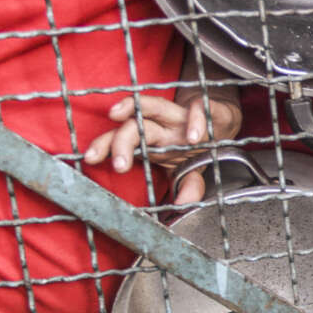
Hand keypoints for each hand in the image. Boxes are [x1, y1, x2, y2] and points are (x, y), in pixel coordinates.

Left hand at [84, 87, 240, 204]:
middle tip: (119, 165)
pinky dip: (197, 122)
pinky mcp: (205, 109)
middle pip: (133, 127)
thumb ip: (186, 187)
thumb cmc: (197, 145)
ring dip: (140, 108)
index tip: (89, 158)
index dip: (103, 146)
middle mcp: (162, 125)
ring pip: (156, 106)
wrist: (222, 121)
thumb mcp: (189, 171)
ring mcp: (182, 115)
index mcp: (152, 140)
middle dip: (121, 141)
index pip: (120, 139)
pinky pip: (199, 110)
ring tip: (122, 114)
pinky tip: (194, 137)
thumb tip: (184, 206)